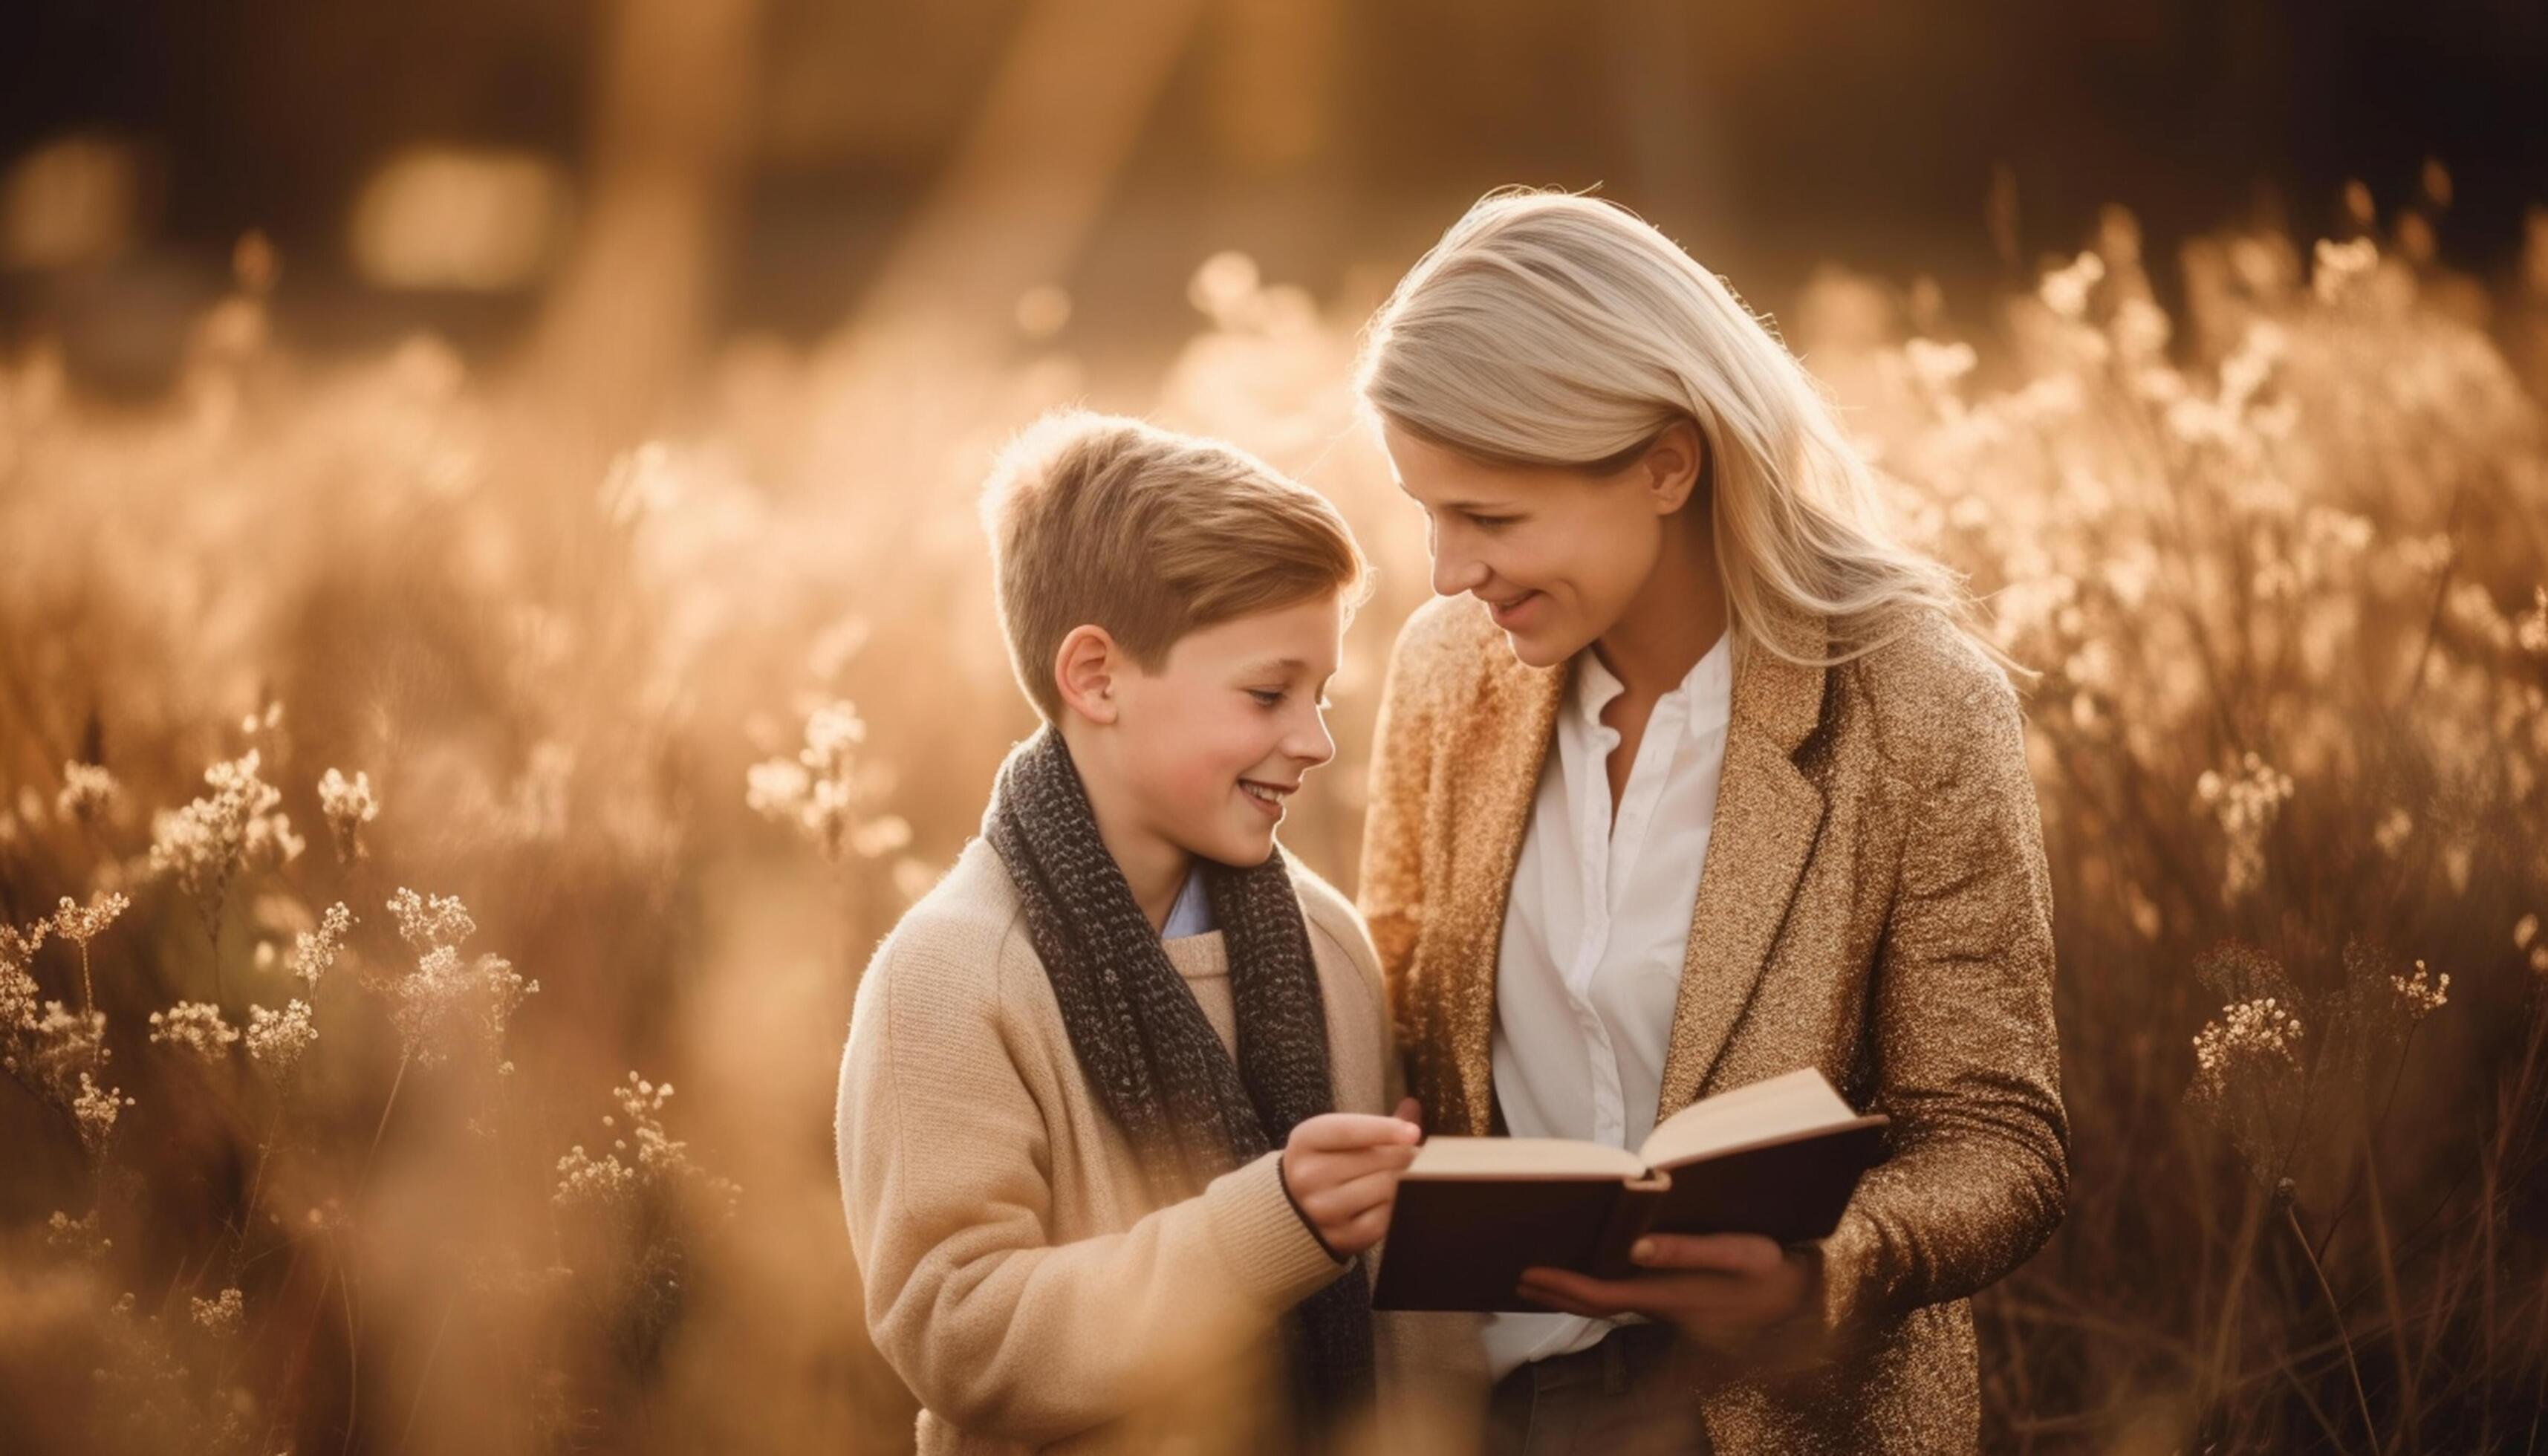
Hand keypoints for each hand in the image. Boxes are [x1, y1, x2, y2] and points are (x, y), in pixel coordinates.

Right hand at [1281, 1098, 1423, 1257]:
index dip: (1384, 1130)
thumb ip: (1373, 1125)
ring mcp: (1321, 1209)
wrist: (1297, 1209)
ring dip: (1405, 1180)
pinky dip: (1397, 1206)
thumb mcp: (1336, 1138)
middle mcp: (1307, 1176)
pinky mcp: (1339, 1236)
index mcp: (1305, 1141)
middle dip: (1405, 1155)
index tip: (1414, 1133)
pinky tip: (1395, 1199)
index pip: (1348, 1131)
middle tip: (1417, 1156)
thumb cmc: (1327, 1163)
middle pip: (1374, 1159)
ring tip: (1409, 1175)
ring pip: (1383, 1187)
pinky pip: (1384, 1219)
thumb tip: (1412, 1107)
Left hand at [1517, 1233, 1824, 1361]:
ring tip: (1540, 1272)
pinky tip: (1589, 1271)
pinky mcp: (1676, 1300)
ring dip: (1571, 1291)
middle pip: (1594, 1304)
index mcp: (1670, 1294)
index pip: (1600, 1295)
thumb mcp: (1739, 1253)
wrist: (1804, 1296)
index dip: (1560, 1286)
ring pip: (1607, 1302)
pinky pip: (1624, 1296)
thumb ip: (1686, 1251)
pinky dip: (1597, 1287)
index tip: (1527, 1273)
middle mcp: (1661, 1305)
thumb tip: (1633, 1245)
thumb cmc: (1771, 1270)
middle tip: (1517, 1275)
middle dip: (1554, 1292)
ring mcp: (1668, 1306)